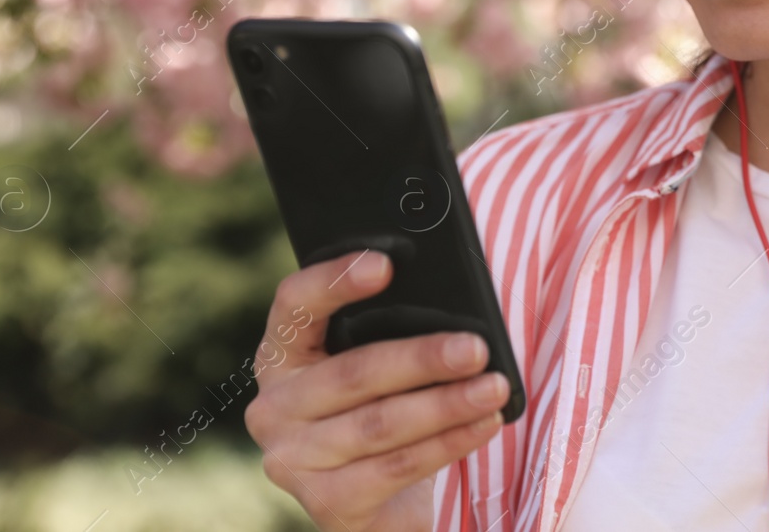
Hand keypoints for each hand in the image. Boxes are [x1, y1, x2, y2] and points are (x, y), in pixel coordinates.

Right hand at [243, 250, 507, 531]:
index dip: (335, 280)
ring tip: (493, 387)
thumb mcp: (378, 368)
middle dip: (422, 358)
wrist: (379, 503)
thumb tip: (454, 308)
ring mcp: (292, 459)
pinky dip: (448, 443)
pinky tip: (482, 424)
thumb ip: (389, 332)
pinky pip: (396, 466)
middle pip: (353, 371)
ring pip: (380, 423)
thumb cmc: (382, 412)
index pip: (294, 304)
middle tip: (476, 348)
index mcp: (282, 355)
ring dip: (446, 404)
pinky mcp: (323, 502)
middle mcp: (274, 406)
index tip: (386, 264)